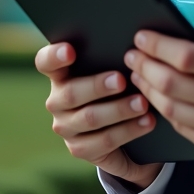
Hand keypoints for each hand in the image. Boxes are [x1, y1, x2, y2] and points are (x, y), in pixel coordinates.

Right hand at [35, 43, 162, 189]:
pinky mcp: (80, 148)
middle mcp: (58, 100)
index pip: (46, 62)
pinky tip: (146, 122)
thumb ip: (114, 57)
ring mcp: (66, 126)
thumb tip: (136, 44)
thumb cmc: (121, 86)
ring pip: (90, 118)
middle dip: (98, 86)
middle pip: (71, 93)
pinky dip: (128, 130)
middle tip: (122, 80)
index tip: (71, 50)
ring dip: (118, 110)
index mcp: (61, 74)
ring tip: (142, 103)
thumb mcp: (116, 70)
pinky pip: (103, 141)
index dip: (55, 56)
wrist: (127, 131)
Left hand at [125, 21, 193, 179]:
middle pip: (170, 82)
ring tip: (139, 75)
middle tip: (132, 55)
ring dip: (148, 89)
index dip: (158, 45)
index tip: (143, 36)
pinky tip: (160, 99)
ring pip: (170, 108)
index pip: (187, 55)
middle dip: (144, 65)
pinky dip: (165, 112)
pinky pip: (182, 129)